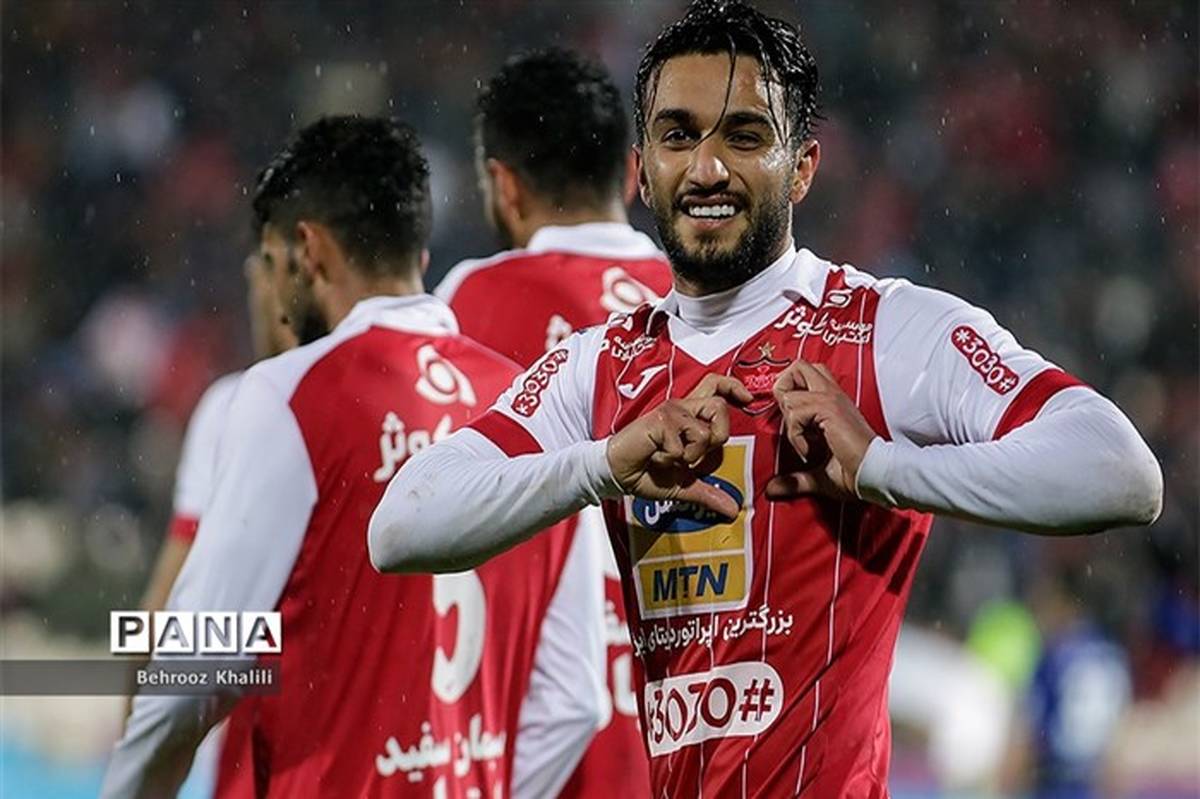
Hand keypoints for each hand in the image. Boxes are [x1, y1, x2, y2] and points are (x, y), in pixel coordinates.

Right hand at [606, 374, 751, 518]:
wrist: (618, 473)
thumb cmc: (646, 472)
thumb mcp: (683, 484)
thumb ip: (708, 493)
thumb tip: (732, 509)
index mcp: (688, 416)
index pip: (714, 385)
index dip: (733, 387)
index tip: (748, 399)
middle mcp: (682, 408)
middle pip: (719, 407)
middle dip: (717, 437)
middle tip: (695, 454)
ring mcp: (671, 412)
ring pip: (704, 433)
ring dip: (690, 456)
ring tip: (669, 458)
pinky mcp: (660, 420)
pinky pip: (682, 447)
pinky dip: (670, 461)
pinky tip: (655, 458)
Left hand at [767, 359, 876, 500]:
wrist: (874, 474)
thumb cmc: (854, 471)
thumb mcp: (817, 472)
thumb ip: (794, 479)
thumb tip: (772, 489)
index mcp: (831, 402)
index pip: (805, 375)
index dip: (790, 394)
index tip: (794, 424)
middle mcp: (831, 394)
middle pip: (798, 366)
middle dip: (784, 389)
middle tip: (792, 420)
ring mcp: (831, 398)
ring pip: (789, 394)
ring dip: (790, 425)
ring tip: (807, 446)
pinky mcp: (829, 408)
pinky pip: (795, 412)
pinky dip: (796, 435)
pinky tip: (812, 451)